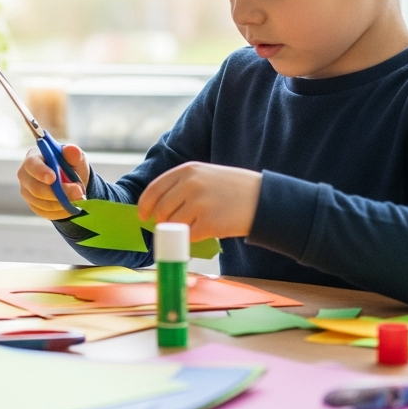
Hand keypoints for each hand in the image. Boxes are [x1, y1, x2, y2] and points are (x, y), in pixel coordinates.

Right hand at [17, 144, 88, 219]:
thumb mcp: (76, 159)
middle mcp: (25, 175)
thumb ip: (74, 154)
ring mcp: (27, 191)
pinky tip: (71, 206)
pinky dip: (60, 211)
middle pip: (35, 188)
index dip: (41, 172)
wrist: (71, 182)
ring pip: (42, 203)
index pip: (31, 164)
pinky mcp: (33, 205)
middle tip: (78, 193)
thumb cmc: (70, 166)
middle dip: (58, 193)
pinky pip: (45, 212)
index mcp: (33, 158)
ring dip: (62, 203)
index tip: (53, 178)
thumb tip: (70, 149)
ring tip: (78, 199)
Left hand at [136, 161, 260, 240]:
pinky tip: (205, 232)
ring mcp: (199, 204)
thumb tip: (156, 208)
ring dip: (178, 230)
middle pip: (161, 210)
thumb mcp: (205, 175)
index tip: (143, 215)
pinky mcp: (209, 223)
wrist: (264, 199)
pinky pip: (189, 236)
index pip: (154, 189)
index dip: (145, 205)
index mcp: (187, 170)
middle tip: (168, 227)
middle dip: (161, 222)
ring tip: (194, 226)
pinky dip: (193, 238)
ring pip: (173, 225)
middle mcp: (190, 185)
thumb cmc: (233, 189)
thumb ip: (182, 186)